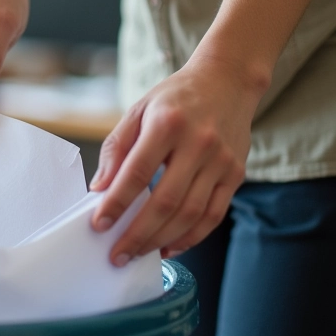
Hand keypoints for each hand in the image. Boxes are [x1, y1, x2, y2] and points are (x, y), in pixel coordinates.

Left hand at [90, 56, 263, 264]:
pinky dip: (190, 237)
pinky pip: (213, 215)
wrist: (228, 81)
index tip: (99, 225)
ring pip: (190, 214)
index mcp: (168, 124)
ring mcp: (222, 161)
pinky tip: (169, 247)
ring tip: (138, 254)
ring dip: (161, 240)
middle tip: (117, 255)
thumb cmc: (175, 98)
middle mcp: (199, 143)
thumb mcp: (139, 110)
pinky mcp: (236, 174)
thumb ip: (117, 148)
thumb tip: (100, 189)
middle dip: (137, 234)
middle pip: (166, 201)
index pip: (137, 172)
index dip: (117, 203)